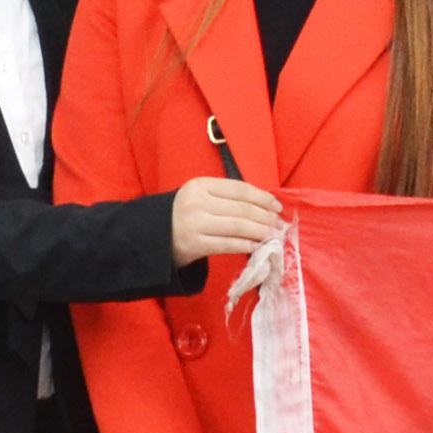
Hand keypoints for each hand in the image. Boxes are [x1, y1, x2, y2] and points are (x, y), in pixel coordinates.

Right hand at [171, 176, 289, 265]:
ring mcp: (195, 223)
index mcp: (201, 184)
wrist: (153, 237)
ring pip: (238, 226)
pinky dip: (247, 245)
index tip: (277, 206)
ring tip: (273, 236)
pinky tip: (258, 247)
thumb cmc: (185, 215)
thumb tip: (266, 206)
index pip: (240, 189)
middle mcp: (197, 201)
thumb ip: (227, 197)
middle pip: (242, 208)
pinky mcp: (194, 244)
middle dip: (266, 217)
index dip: (262, 197)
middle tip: (279, 225)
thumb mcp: (201, 197)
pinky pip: (228, 244)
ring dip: (261, 232)